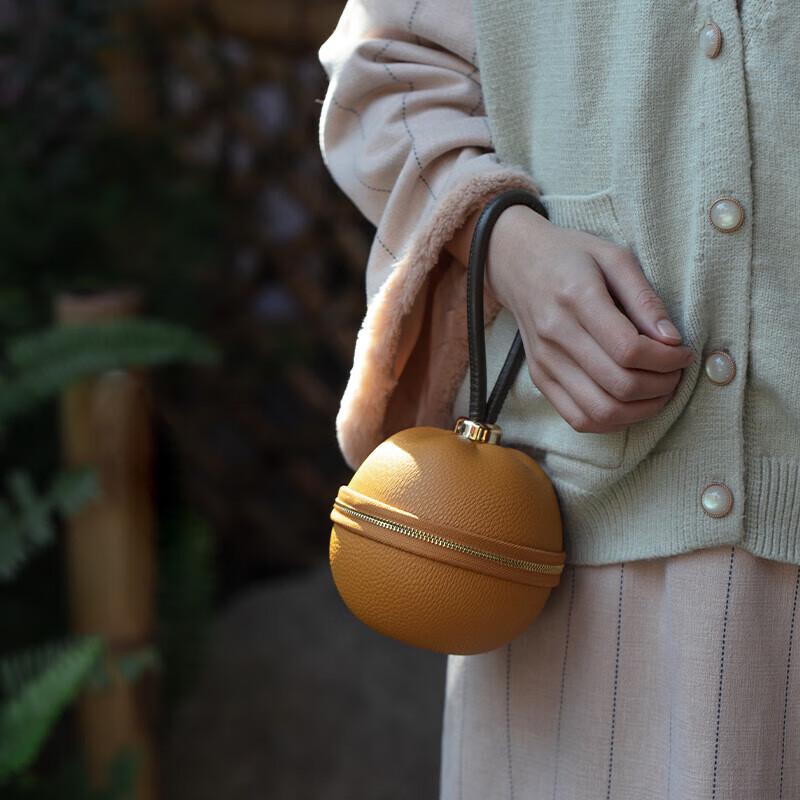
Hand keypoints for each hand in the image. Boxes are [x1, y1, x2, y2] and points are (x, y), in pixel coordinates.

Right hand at [483, 205, 695, 433]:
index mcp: (576, 298)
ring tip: (658, 391)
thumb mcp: (614, 258)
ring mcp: (545, 363)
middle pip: (619, 385)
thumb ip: (645, 298)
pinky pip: (580, 419)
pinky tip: (630, 403)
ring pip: (601, 411)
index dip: (667, 359)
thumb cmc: (572, 257)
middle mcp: (556, 336)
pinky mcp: (540, 379)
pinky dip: (613, 420)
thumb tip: (672, 340)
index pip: (629, 349)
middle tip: (676, 372)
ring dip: (641, 409)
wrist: (518, 265)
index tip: (684, 352)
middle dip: (662, 385)